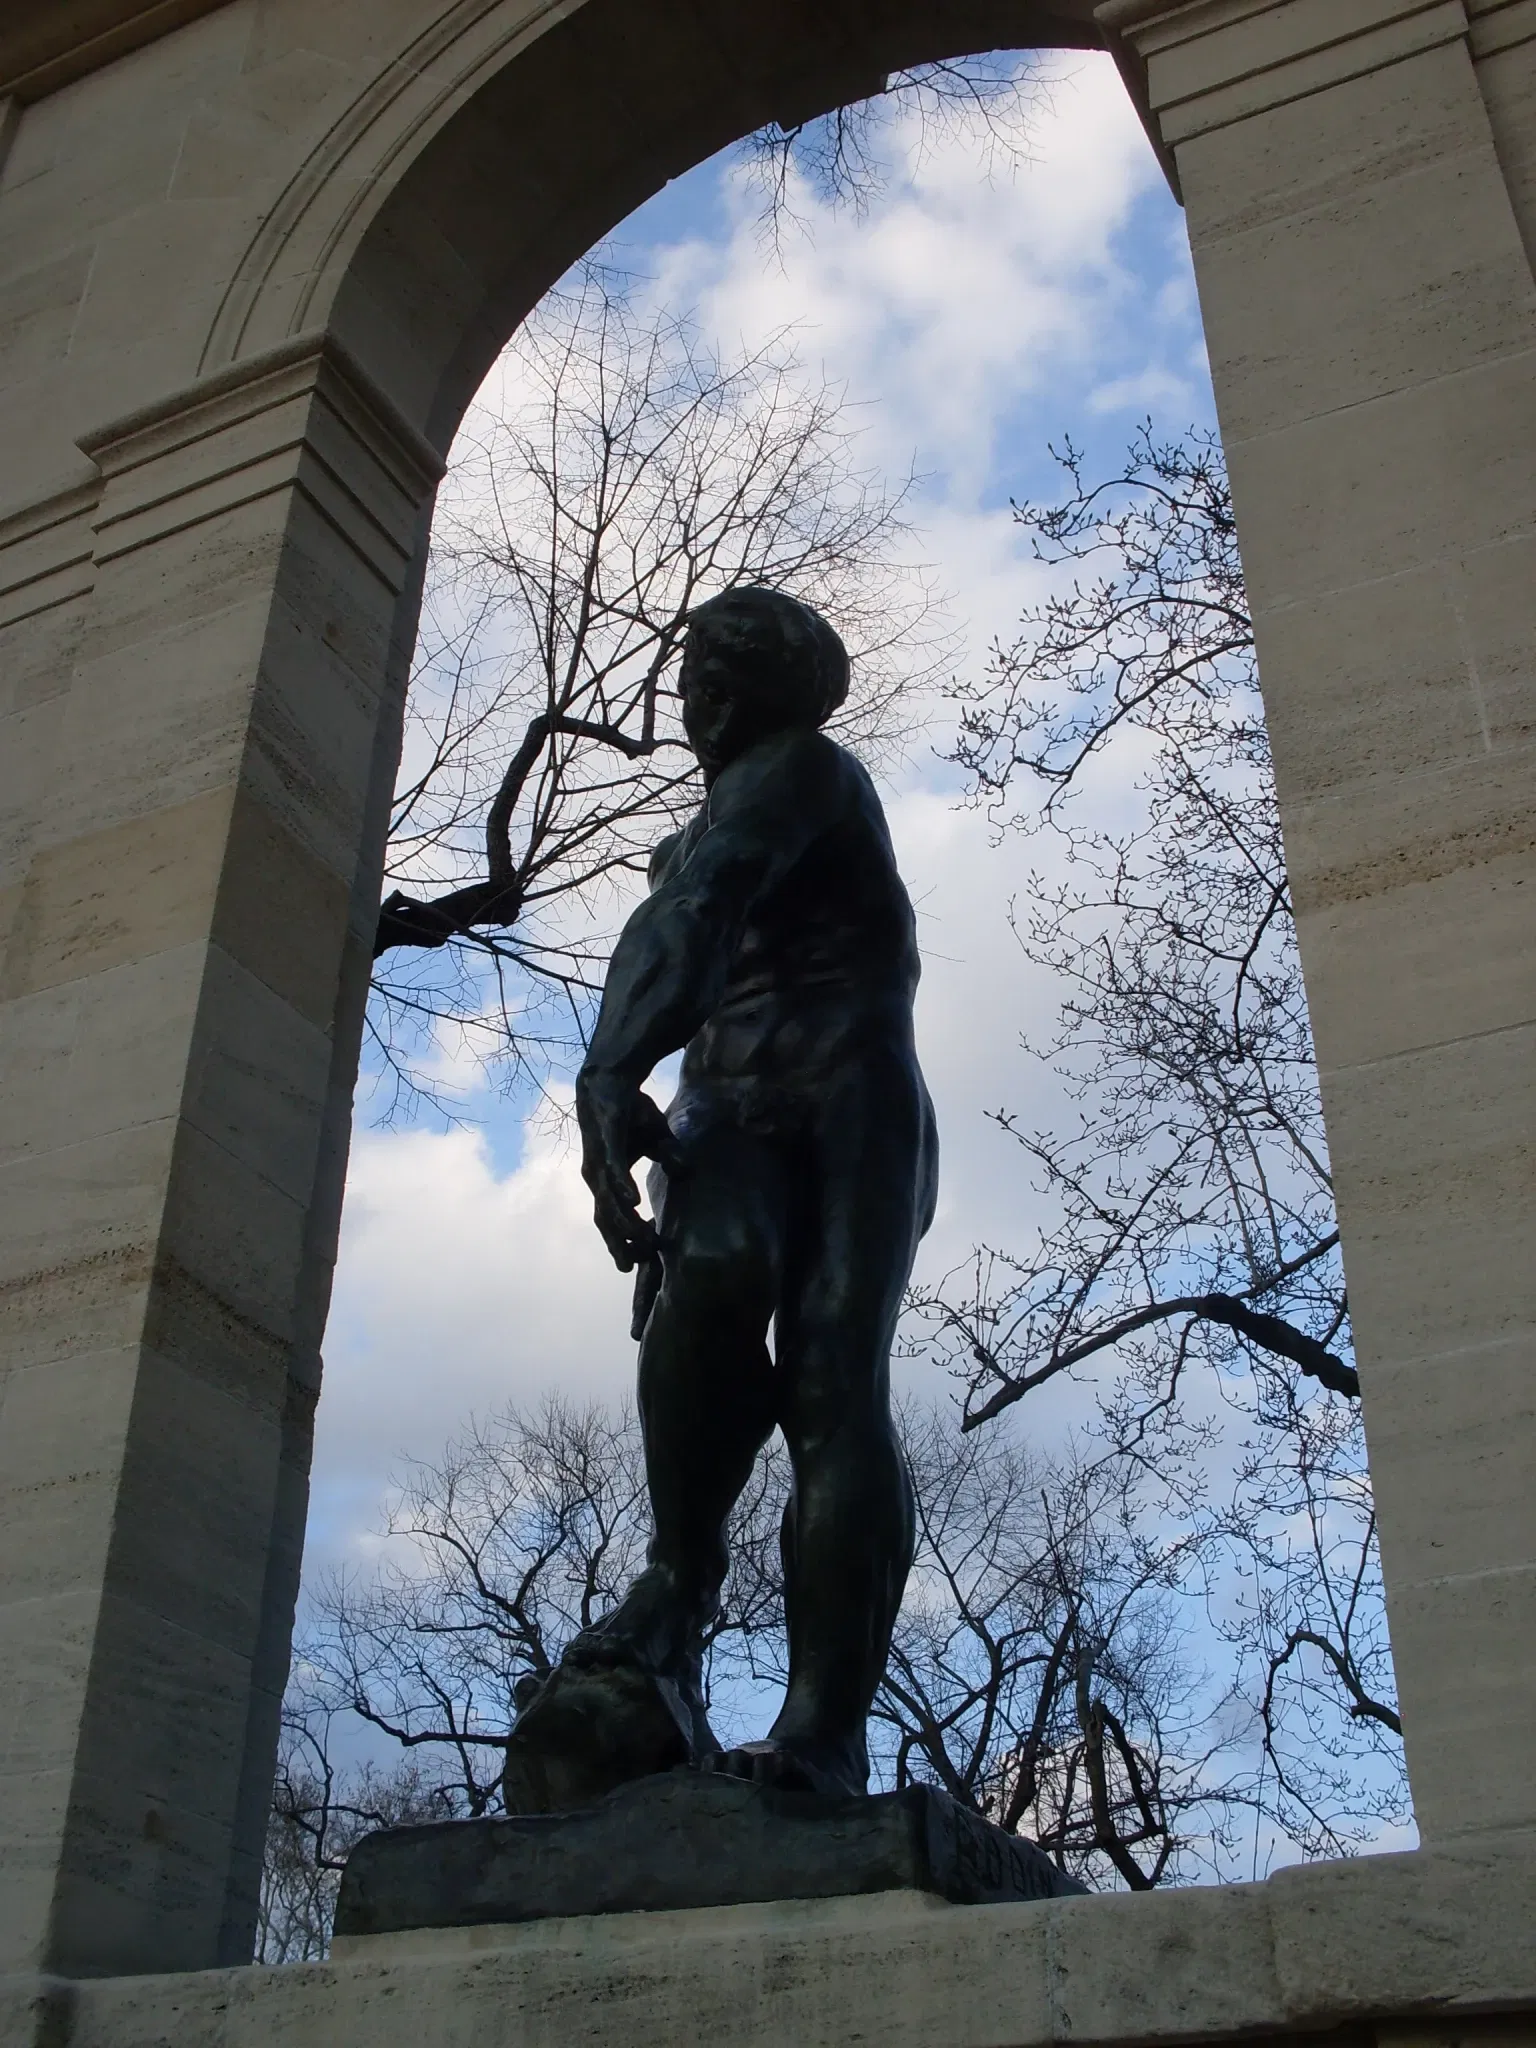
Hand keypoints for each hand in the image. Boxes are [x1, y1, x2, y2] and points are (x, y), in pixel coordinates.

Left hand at [575, 1068, 684, 1271]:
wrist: (610, 1078)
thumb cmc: (630, 1110)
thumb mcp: (657, 1137)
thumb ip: (670, 1156)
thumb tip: (686, 1173)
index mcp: (607, 1178)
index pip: (612, 1216)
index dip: (623, 1239)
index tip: (640, 1260)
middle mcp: (597, 1175)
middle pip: (605, 1218)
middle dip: (619, 1242)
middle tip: (635, 1265)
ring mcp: (599, 1160)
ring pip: (607, 1200)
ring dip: (622, 1222)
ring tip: (641, 1241)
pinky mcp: (605, 1142)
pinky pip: (611, 1169)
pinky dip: (620, 1187)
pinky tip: (633, 1202)